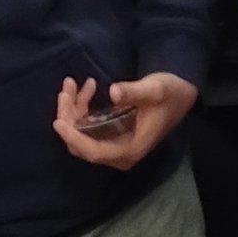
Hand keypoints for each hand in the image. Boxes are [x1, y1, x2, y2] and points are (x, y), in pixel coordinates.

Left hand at [53, 72, 197, 170]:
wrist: (179, 94)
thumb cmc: (170, 93)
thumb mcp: (155, 89)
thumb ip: (134, 92)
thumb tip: (113, 92)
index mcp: (131, 149)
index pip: (95, 152)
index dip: (74, 138)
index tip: (58, 122)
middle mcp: (120, 153)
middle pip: (83, 144)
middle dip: (69, 118)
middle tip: (66, 89)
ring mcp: (114, 145)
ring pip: (82, 134)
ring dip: (72, 109)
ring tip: (71, 83)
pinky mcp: (111, 135)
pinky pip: (88, 127)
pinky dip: (81, 108)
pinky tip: (86, 86)